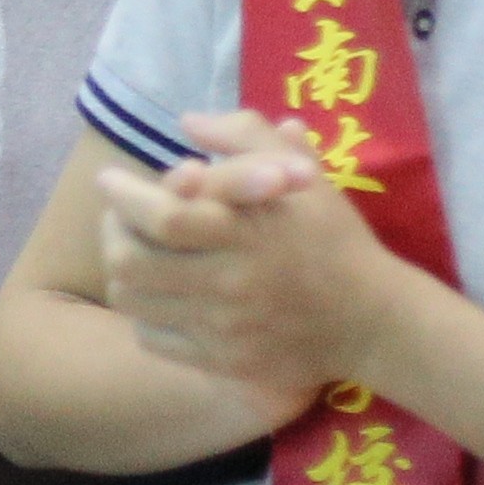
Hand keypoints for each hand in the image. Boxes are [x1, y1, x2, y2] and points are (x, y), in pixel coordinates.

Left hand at [94, 110, 411, 393]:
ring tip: (134, 251)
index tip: (111, 179)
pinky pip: (152, 338)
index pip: (163, 216)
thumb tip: (188, 122)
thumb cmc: (333, 238)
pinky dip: (143, 312)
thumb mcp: (302, 176)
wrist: (372, 321)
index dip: (125, 196)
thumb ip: (246, 136)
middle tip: (118, 217)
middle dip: (112, 231)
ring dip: (122, 270)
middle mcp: (231, 283)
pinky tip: (159, 293)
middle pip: (131, 261)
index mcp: (248, 232)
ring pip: (132, 301)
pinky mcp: (223, 362)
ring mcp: (224, 329)